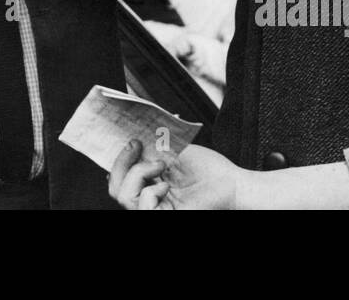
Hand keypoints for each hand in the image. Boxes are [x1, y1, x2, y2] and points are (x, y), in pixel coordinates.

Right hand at [109, 141, 242, 209]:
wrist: (233, 185)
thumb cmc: (211, 171)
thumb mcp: (175, 150)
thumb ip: (153, 145)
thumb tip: (134, 130)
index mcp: (150, 181)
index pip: (120, 177)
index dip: (116, 161)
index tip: (130, 141)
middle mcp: (150, 198)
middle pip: (115, 189)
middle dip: (121, 164)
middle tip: (136, 146)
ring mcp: (156, 210)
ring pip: (123, 197)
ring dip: (138, 174)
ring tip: (160, 166)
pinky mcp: (164, 217)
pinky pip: (142, 209)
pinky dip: (150, 194)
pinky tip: (165, 187)